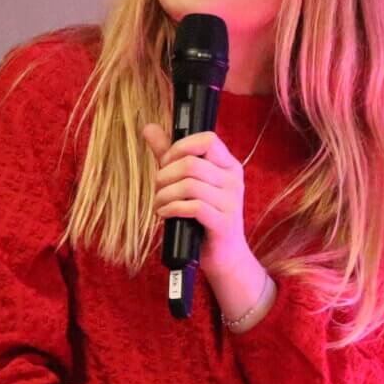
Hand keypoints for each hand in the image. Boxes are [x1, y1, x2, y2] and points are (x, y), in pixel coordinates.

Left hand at [145, 122, 257, 284]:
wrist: (224, 255)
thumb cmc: (203, 216)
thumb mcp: (188, 182)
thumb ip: (169, 155)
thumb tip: (149, 127)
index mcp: (228, 165)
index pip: (207, 139)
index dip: (180, 147)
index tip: (166, 162)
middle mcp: (234, 180)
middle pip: (191, 163)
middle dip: (165, 175)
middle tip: (158, 189)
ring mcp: (231, 202)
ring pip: (189, 185)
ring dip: (164, 194)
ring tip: (159, 204)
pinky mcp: (224, 223)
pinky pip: (193, 207)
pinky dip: (171, 209)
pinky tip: (164, 214)